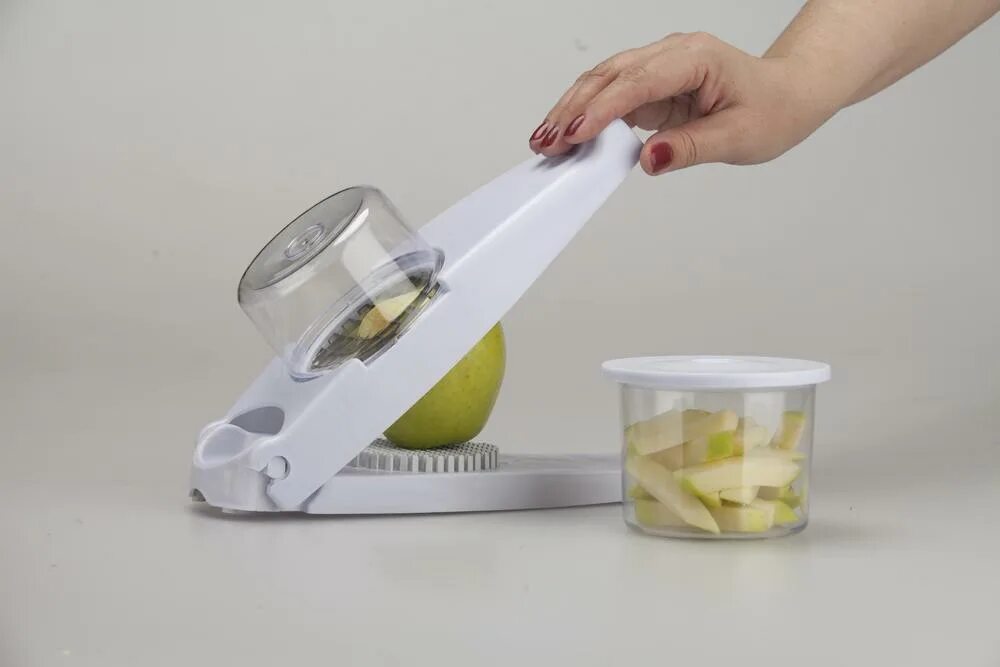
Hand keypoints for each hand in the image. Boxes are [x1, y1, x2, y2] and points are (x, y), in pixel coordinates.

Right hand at [528, 32, 837, 174]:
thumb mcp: (740, 138)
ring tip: (544, 140)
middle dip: (573, 109)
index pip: (639, 81)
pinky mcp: (651, 84)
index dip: (603, 108)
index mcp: (696, 58)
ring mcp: (658, 67)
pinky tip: (566, 134)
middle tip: (546, 142)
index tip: (576, 134)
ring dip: (571, 110)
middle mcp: (672, 54)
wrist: (787, 94)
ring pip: (603, 81)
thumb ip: (692, 148)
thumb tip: (649, 160)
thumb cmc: (772, 110)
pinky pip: (610, 95)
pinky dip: (585, 114)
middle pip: (610, 75)